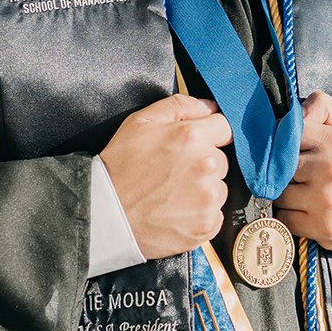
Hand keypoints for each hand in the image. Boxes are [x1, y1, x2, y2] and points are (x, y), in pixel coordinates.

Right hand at [100, 95, 232, 259]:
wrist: (106, 214)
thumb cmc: (121, 166)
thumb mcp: (142, 121)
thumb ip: (181, 105)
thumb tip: (210, 106)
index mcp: (194, 137)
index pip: (225, 128)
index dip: (210, 134)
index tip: (196, 145)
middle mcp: (207, 166)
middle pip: (222, 160)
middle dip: (204, 163)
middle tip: (174, 172)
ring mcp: (209, 198)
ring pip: (219, 188)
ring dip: (203, 189)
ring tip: (173, 193)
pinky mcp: (207, 225)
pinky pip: (215, 214)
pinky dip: (200, 214)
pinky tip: (176, 211)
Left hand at [276, 91, 331, 254]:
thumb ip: (322, 107)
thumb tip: (294, 111)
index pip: (288, 134)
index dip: (284, 143)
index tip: (288, 150)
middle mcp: (330, 169)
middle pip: (280, 166)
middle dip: (284, 170)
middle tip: (299, 174)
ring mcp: (324, 200)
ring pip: (279, 193)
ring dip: (286, 195)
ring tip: (304, 193)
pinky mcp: (321, 227)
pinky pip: (284, 218)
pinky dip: (290, 216)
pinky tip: (305, 211)